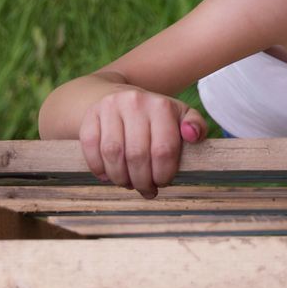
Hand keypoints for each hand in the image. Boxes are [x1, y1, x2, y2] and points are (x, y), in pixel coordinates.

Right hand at [77, 87, 207, 198]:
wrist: (122, 98)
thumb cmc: (157, 116)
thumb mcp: (181, 116)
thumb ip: (196, 126)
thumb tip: (193, 135)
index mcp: (162, 105)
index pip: (164, 149)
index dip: (164, 174)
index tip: (163, 182)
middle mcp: (135, 102)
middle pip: (137, 155)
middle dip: (142, 181)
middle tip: (146, 189)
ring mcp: (110, 107)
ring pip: (113, 154)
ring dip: (121, 178)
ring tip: (128, 184)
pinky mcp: (90, 115)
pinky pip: (91, 148)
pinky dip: (99, 168)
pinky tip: (108, 175)